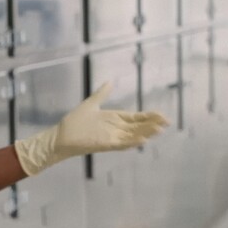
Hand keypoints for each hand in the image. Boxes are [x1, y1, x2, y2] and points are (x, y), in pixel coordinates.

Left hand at [13, 82, 167, 174]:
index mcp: (115, 119)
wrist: (60, 135)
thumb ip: (102, 94)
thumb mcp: (91, 104)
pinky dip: (132, 141)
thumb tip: (110, 82)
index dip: (149, 117)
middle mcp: (116, 129)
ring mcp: (112, 137)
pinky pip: (122, 144)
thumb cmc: (75, 122)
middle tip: (167, 122)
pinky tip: (142, 139)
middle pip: (138, 127)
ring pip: (133, 135)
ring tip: (160, 129)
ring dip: (146, 133)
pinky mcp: (105, 144)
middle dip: (152, 124)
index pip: (136, 118)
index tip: (163, 116)